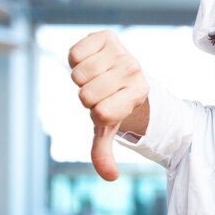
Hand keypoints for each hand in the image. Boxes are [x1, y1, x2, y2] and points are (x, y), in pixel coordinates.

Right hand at [68, 30, 148, 180]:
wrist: (120, 71)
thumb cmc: (113, 102)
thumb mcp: (108, 128)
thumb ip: (104, 153)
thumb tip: (110, 177)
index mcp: (140, 93)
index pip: (101, 113)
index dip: (96, 113)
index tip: (108, 106)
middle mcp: (134, 70)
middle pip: (86, 94)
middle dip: (87, 96)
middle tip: (101, 91)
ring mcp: (121, 52)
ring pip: (78, 74)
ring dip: (81, 78)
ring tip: (96, 76)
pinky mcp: (106, 36)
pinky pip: (74, 53)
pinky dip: (76, 60)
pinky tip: (90, 61)